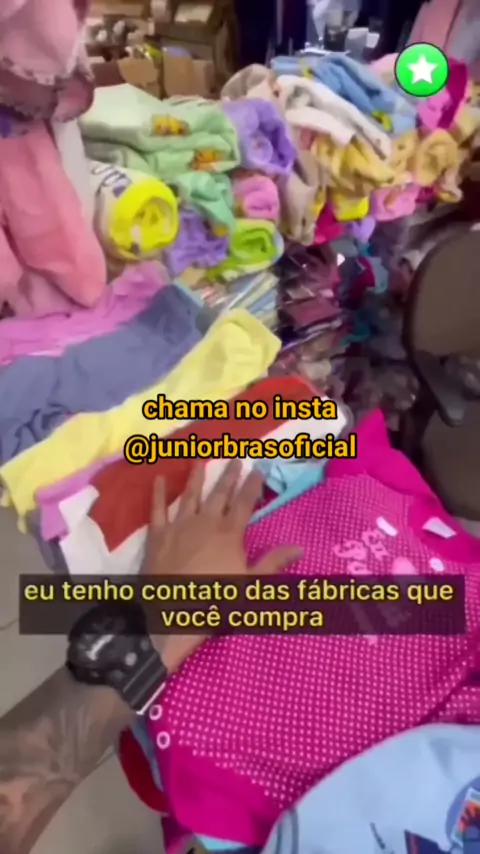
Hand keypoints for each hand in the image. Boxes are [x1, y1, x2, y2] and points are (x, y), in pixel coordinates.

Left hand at [143, 460, 301, 669]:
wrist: (171, 614)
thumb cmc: (215, 601)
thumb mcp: (250, 585)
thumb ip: (272, 563)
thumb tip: (299, 547)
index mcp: (229, 534)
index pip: (245, 503)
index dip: (252, 485)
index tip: (259, 469)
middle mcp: (205, 523)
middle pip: (220, 494)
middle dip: (229, 475)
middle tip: (236, 457)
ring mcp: (179, 526)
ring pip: (190, 496)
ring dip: (197, 477)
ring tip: (201, 460)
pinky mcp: (158, 535)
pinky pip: (157, 509)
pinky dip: (158, 493)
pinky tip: (158, 479)